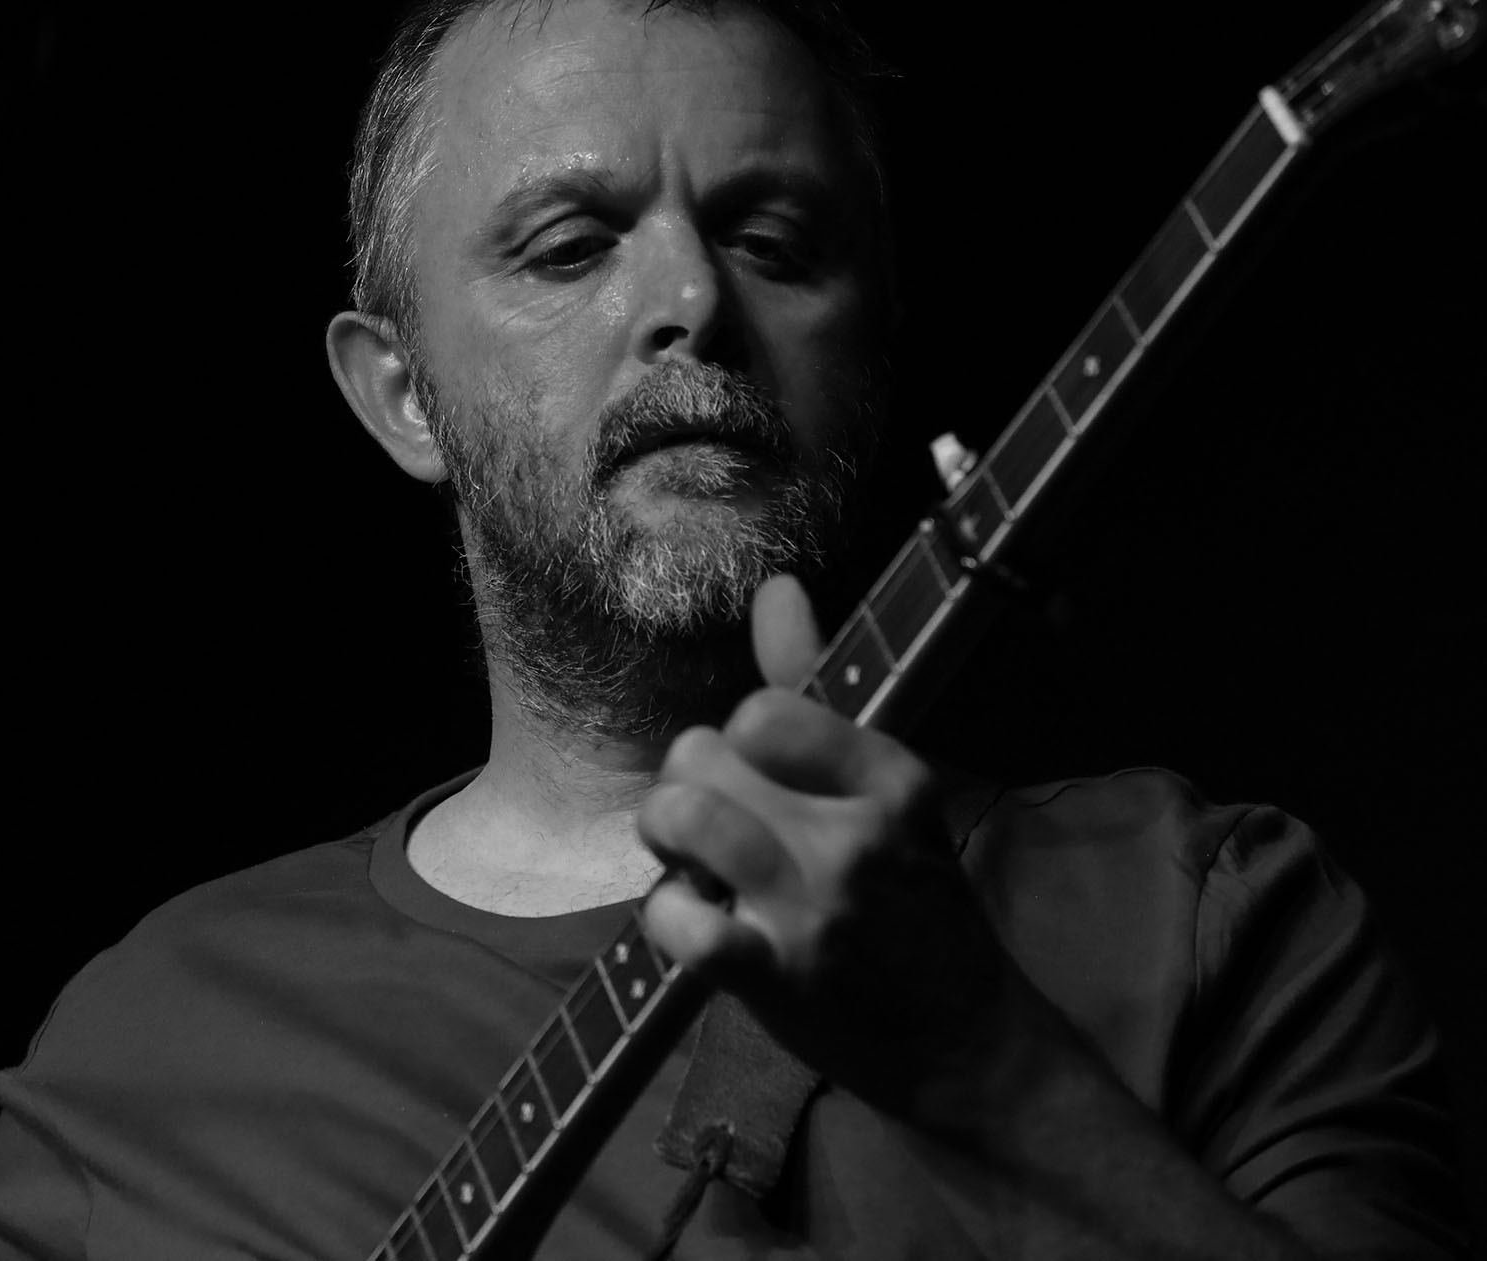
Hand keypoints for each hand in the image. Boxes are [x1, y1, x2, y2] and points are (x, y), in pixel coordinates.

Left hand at [638, 574, 1048, 1130]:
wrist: (968, 1047)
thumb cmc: (912, 908)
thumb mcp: (886, 791)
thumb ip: (815, 689)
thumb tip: (775, 586)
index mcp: (891, 780)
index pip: (765, 709)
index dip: (734, 740)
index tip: (753, 778)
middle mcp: (855, 835)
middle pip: (705, 755)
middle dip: (690, 787)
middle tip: (717, 830)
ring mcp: (813, 907)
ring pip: (686, 816)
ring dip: (667, 838)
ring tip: (691, 863)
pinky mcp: (774, 976)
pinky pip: (679, 920)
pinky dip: (666, 917)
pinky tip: (693, 923)